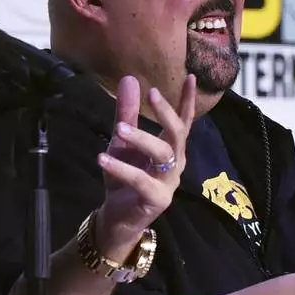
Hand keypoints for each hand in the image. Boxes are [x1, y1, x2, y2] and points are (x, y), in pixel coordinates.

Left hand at [94, 75, 195, 259]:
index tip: (191, 77)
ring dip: (142, 139)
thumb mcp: (123, 142)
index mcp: (171, 149)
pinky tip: (103, 158)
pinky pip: (140, 180)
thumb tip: (130, 79)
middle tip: (153, 95)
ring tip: (119, 129)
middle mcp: (175, 163)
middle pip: (178, 135)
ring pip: (162, 155)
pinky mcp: (156, 198)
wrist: (118, 216)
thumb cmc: (125, 178)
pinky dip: (121, 168)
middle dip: (167, 114)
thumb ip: (127, 114)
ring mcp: (169, 182)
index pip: (184, 121)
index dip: (188, 101)